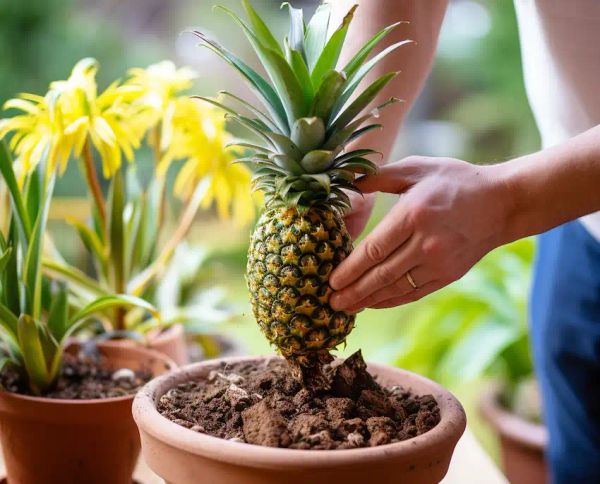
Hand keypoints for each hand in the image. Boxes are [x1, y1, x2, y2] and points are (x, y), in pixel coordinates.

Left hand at [329, 156, 511, 310]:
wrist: (501, 203)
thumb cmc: (454, 181)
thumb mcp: (417, 168)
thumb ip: (379, 176)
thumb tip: (347, 183)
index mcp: (413, 215)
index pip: (374, 249)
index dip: (350, 269)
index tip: (331, 279)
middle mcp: (426, 243)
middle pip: (380, 275)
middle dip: (352, 291)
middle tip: (330, 302)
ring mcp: (439, 263)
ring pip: (396, 288)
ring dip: (368, 300)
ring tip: (346, 308)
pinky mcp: (448, 275)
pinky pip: (413, 292)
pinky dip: (391, 300)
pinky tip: (373, 302)